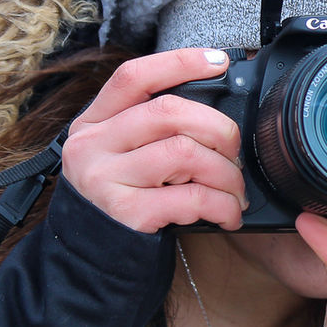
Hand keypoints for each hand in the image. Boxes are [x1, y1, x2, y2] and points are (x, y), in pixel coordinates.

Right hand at [62, 48, 246, 232]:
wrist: (91, 264)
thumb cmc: (121, 204)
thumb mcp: (121, 157)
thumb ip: (151, 131)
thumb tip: (215, 105)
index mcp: (93, 123)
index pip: (133, 77)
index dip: (179, 62)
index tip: (219, 61)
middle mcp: (92, 146)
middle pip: (169, 111)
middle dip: (219, 129)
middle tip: (235, 153)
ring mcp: (105, 179)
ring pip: (186, 153)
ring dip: (226, 173)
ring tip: (234, 190)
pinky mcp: (126, 214)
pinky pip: (192, 198)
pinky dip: (223, 205)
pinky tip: (228, 214)